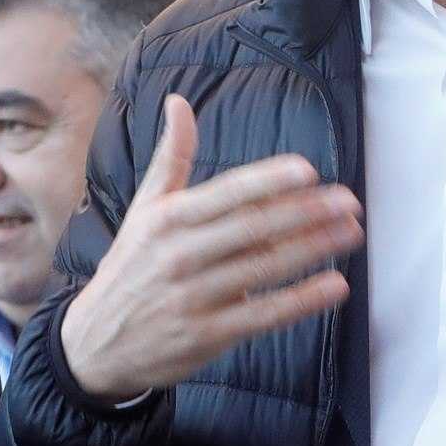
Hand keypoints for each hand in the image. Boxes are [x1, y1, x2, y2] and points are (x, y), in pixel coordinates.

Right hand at [57, 96, 361, 402]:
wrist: (96, 343)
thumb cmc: (130, 268)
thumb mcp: (143, 210)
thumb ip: (172, 158)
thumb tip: (178, 102)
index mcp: (167, 219)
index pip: (226, 194)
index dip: (267, 181)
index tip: (306, 171)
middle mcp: (180, 255)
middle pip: (252, 229)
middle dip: (305, 213)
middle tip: (347, 201)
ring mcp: (194, 297)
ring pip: (263, 269)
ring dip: (313, 249)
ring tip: (349, 232)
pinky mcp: (207, 335)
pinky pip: (263, 315)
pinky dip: (302, 300)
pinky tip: (334, 285)